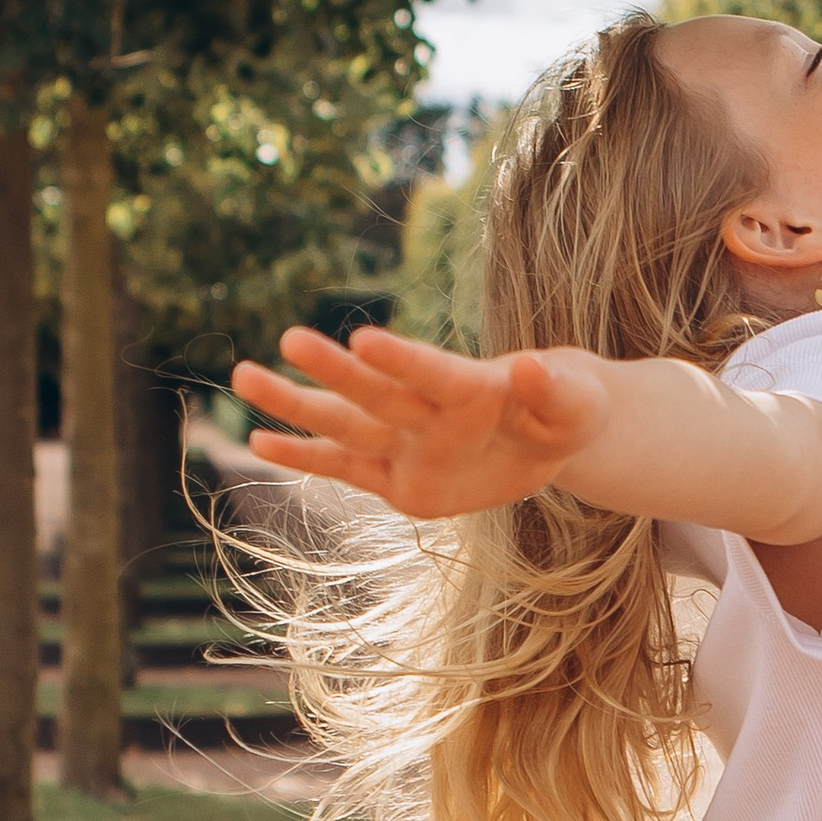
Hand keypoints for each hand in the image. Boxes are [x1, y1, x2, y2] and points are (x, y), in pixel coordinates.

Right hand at [230, 323, 609, 520]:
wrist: (548, 431)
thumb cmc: (567, 408)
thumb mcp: (578, 404)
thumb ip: (553, 389)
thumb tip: (531, 365)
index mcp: (470, 388)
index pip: (432, 372)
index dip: (403, 359)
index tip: (364, 338)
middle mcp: (427, 412)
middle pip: (376, 392)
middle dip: (335, 371)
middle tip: (289, 340)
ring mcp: (408, 446)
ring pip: (346, 425)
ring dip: (297, 404)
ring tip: (244, 375)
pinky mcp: (398, 481)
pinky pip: (346, 469)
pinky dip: (305, 459)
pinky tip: (258, 442)